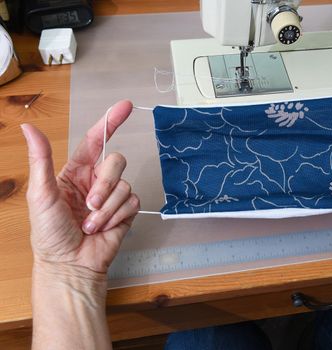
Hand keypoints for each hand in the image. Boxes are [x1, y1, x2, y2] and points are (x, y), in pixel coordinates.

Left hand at [22, 101, 139, 273]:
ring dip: (106, 208)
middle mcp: (96, 180)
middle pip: (116, 161)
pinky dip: (117, 217)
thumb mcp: (40, 194)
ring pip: (124, 184)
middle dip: (105, 183)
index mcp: (76, 172)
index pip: (96, 139)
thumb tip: (29, 127)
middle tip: (90, 204)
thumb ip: (40, 159)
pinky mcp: (126, 212)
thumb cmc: (50, 233)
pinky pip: (132, 202)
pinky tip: (104, 228)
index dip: (110, 121)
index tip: (124, 106)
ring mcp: (112, 196)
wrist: (70, 263)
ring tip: (91, 224)